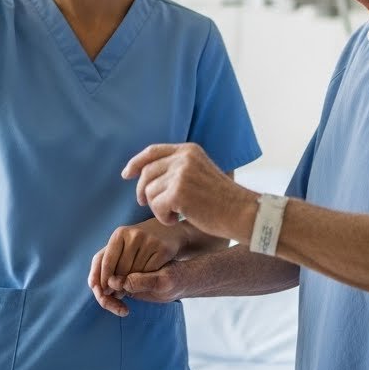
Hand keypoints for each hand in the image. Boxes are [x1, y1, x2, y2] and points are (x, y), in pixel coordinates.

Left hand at [88, 220, 181, 316]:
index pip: (106, 262)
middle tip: (119, 293)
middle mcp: (134, 235)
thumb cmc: (136, 242)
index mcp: (120, 234)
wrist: (167, 232)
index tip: (105, 291)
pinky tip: (146, 278)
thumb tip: (93, 285)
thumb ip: (102, 262)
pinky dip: (146, 279)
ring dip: (132, 284)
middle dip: (118, 284)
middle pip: (121, 270)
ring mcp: (150, 241)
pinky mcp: (163, 249)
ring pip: (136, 273)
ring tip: (131, 286)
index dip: (104, 279)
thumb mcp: (119, 245)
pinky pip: (151, 273)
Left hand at [122, 143, 254, 241]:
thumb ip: (178, 169)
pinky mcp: (178, 192)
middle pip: (146, 173)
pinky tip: (178, 219)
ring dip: (158, 208)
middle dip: (142, 192)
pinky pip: (156, 207)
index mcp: (189, 150)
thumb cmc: (222, 200)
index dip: (136, 163)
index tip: (126, 174)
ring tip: (176, 213)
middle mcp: (184, 158)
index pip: (152, 151)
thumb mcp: (200, 173)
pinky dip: (164, 217)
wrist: (242, 213)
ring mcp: (181, 174)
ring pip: (149, 192)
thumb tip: (146, 175)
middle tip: (146, 205)